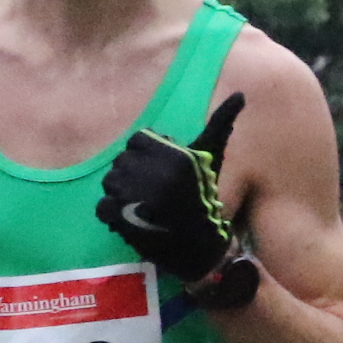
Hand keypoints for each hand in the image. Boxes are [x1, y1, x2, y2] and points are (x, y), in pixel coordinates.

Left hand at [98, 91, 260, 308]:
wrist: (199, 247)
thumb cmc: (204, 197)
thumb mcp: (212, 155)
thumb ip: (221, 123)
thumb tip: (240, 94)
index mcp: (172, 156)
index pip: (137, 140)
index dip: (145, 155)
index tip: (158, 171)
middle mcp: (153, 174)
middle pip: (121, 162)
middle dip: (133, 176)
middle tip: (149, 193)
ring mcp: (135, 197)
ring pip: (110, 183)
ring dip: (121, 195)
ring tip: (140, 207)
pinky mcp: (122, 220)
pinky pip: (102, 208)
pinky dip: (112, 214)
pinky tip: (130, 220)